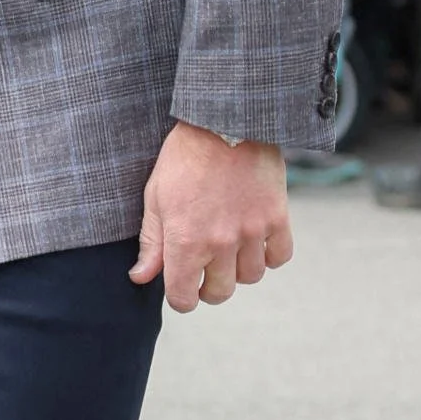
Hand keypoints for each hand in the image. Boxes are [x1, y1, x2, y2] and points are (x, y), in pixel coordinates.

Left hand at [131, 123, 290, 313]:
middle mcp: (220, 243)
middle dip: (208, 287)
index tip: (181, 286)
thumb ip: (151, 243)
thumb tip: (141, 278)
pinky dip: (269, 256)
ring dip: (238, 270)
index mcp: (184, 241)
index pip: (184, 298)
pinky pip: (279, 257)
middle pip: (219, 293)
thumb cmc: (183, 158)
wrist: (224, 121)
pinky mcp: (276, 218)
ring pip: (250, 277)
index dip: (180, 297)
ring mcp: (252, 232)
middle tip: (204, 269)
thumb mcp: (156, 198)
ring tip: (229, 249)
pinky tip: (255, 241)